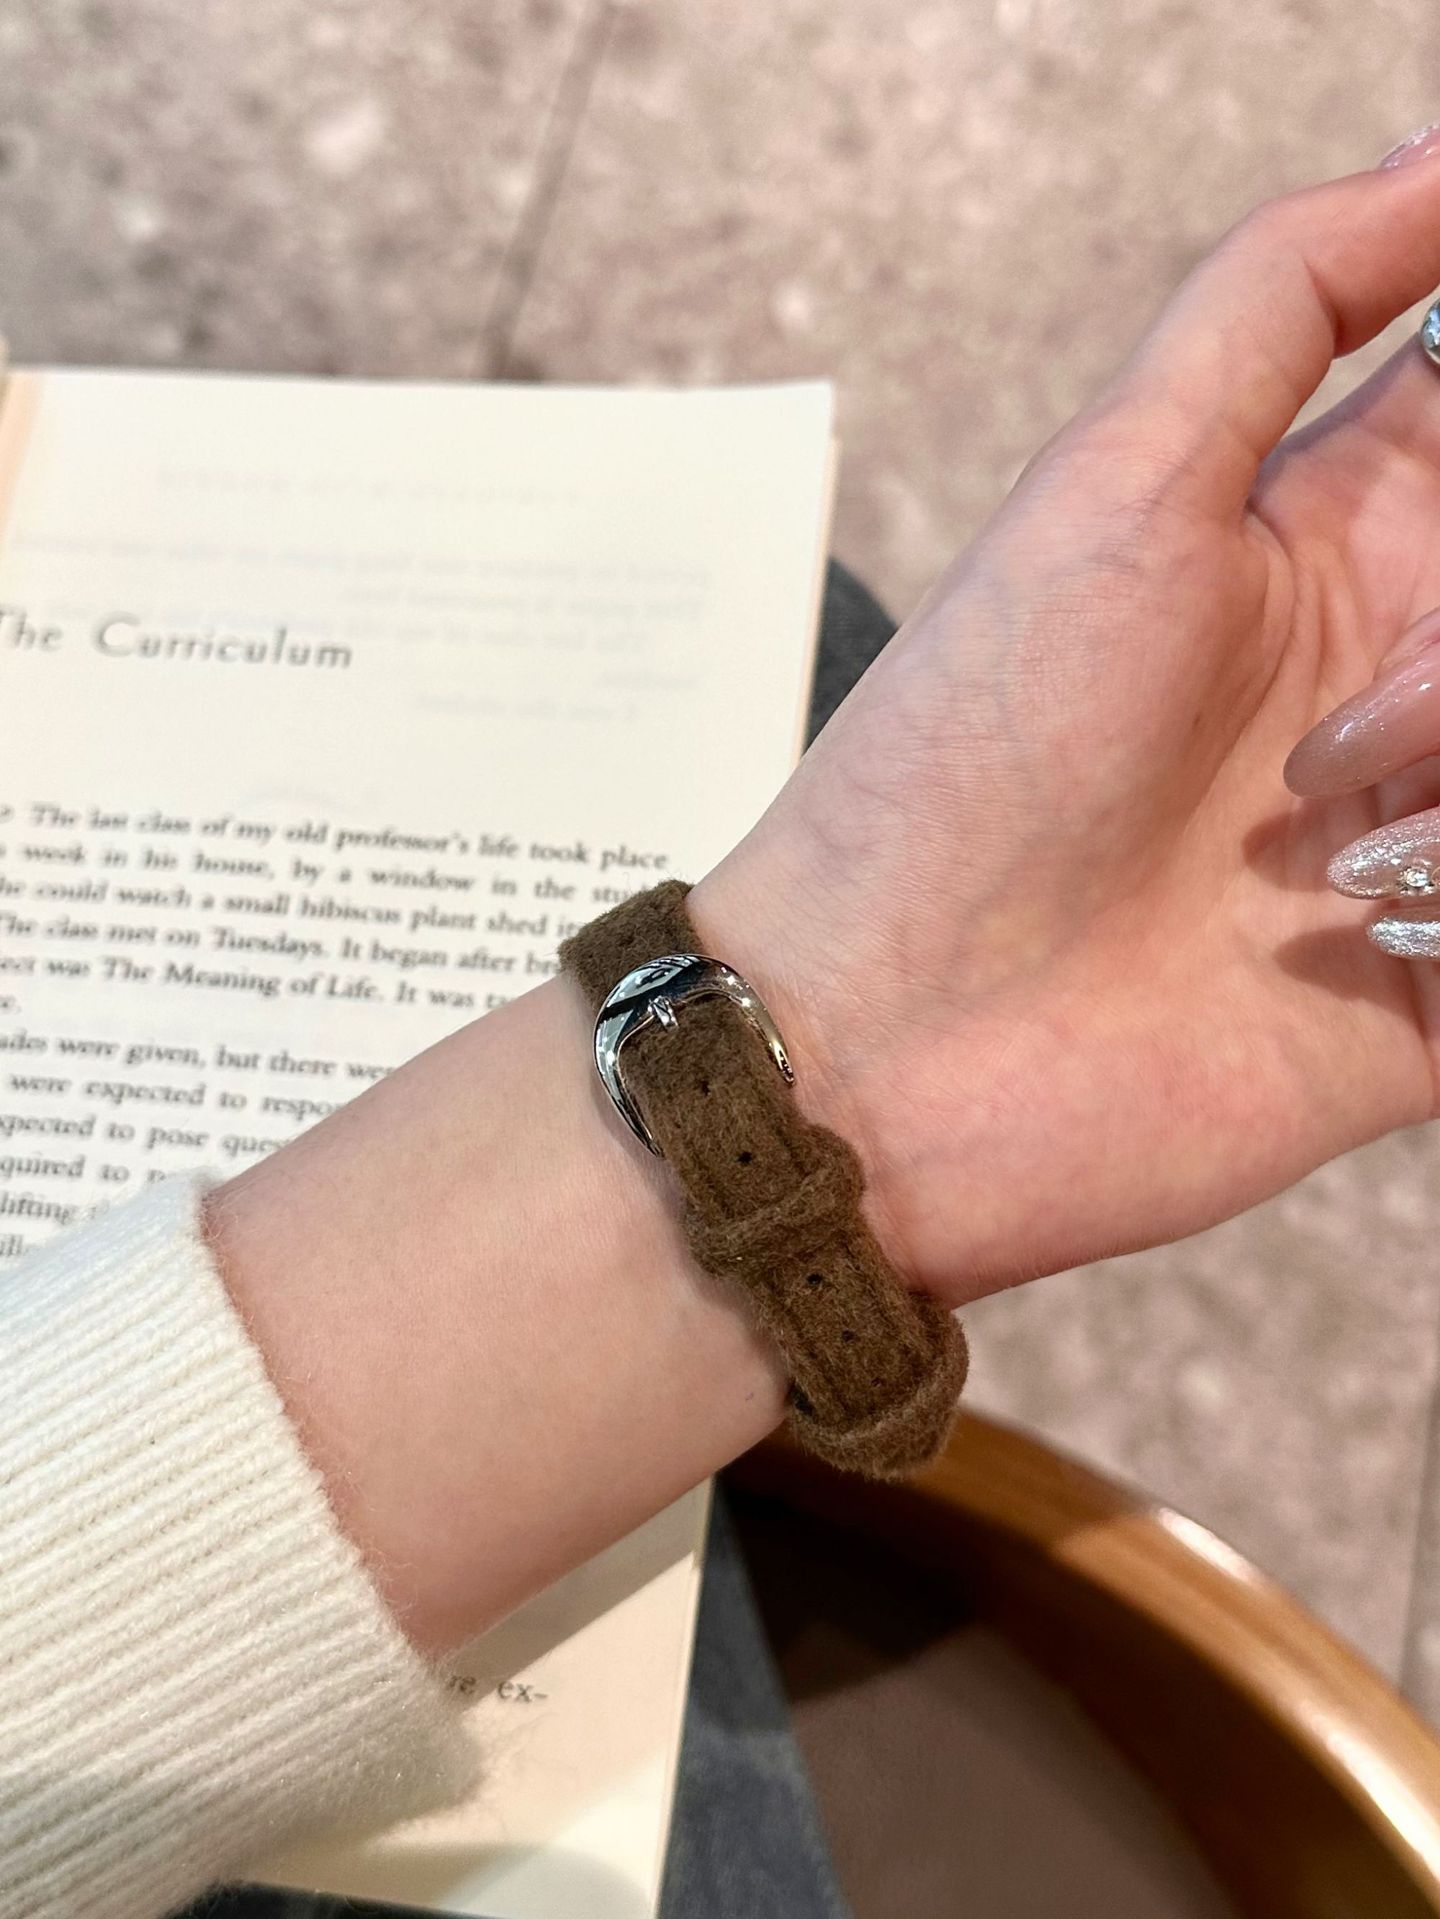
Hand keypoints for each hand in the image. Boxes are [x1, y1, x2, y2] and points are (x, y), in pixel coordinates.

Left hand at [693, 150, 1439, 1303]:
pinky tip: (1375, 939)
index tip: (1420, 523)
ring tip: (1330, 855)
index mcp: (1335, 540)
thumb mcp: (1118, 485)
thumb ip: (1278, 305)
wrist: (893, 1042)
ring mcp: (1421, 837)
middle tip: (1345, 738)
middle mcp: (1397, 680)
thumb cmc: (971, 760)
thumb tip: (1437, 152)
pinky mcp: (1435, 1000)